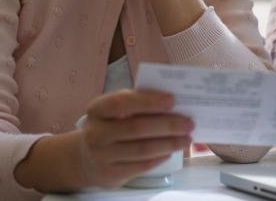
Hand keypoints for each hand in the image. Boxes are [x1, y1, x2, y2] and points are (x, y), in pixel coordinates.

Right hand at [76, 90, 193, 188]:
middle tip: (189, 123)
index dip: (147, 101)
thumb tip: (172, 105)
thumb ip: (137, 104)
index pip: (121, 102)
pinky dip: (160, 157)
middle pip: (136, 128)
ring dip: (169, 143)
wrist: (86, 158)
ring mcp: (101, 156)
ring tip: (186, 138)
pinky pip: (142, 166)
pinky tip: (171, 150)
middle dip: (167, 125)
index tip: (172, 100)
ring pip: (142, 149)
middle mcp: (96, 133)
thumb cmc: (111, 126)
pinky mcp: (110, 174)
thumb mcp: (115, 111)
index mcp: (97, 109)